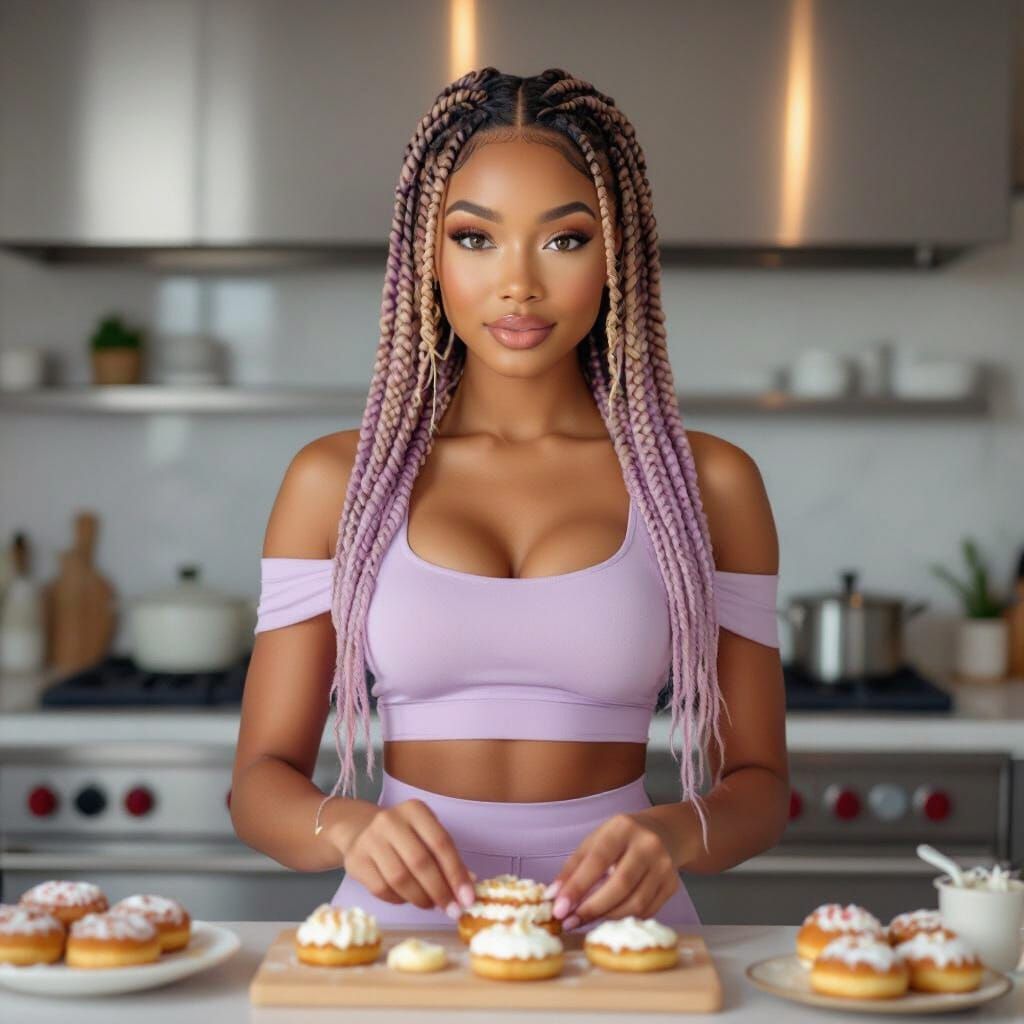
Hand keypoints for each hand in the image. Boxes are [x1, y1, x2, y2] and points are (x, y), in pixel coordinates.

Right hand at [331, 798, 476, 914]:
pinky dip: (399, 900)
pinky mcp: (355, 861)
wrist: (361, 832)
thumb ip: (447, 859)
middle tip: (452, 910)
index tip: (468, 899)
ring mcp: (369, 839)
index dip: (456, 873)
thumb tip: (469, 887)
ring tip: (430, 904)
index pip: (441, 843)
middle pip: (420, 862)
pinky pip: (382, 889)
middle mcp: (390, 820)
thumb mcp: (427, 837)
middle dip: (440, 891)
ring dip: (420, 898)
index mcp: (415, 810)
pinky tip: (407, 899)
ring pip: (400, 879)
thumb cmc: (405, 838)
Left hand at [543, 811, 681, 929]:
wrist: (664, 833)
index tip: (559, 908)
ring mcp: (664, 866)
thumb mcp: (595, 841)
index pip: (598, 860)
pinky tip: (608, 917)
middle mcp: (648, 845)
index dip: (577, 886)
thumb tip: (554, 897)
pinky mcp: (672, 885)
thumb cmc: (621, 839)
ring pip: (634, 903)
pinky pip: (645, 911)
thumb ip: (574, 867)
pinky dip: (623, 918)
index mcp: (623, 828)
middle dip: (592, 908)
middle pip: (620, 885)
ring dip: (606, 918)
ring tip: (584, 921)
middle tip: (570, 922)